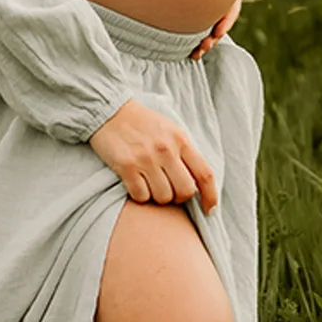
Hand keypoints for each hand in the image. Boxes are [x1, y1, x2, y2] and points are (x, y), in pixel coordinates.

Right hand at [90, 99, 219, 211]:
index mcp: (181, 140)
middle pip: (185, 191)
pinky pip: (141, 196)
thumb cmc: (143, 124)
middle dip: (179, 198)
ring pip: (163, 197)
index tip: (210, 210)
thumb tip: (198, 182)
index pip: (204, 174)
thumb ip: (185, 152)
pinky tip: (137, 185)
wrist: (110, 112)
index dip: (211, 196)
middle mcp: (166, 150)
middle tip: (170, 192)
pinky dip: (141, 196)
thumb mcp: (171, 130)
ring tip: (151, 185)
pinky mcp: (127, 167)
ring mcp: (146, 159)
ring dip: (158, 197)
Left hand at [191, 0, 255, 60]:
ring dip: (203, 45)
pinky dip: (193, 44)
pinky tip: (189, 53)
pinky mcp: (197, 17)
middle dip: (213, 38)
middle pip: (219, 25)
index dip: (226, 22)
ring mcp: (210, 13)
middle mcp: (222, 6)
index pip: (231, 11)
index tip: (218, 32)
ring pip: (208, 32)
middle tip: (204, 46)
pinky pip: (197, 32)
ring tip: (195, 54)